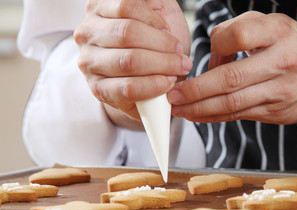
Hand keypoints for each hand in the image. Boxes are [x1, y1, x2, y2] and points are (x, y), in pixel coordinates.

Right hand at [74, 0, 192, 127]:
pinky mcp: (98, 89)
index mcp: (99, 8)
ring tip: (177, 69)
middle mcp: (88, 32)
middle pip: (127, 33)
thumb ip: (152, 3)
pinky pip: (128, 88)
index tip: (171, 33)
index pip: (126, 5)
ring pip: (127, 61)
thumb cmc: (154, 42)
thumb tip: (151, 5)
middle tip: (182, 57)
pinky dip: (153, 86)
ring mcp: (89, 61)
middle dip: (163, 46)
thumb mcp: (157, 12)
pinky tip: (167, 84)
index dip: (155, 20)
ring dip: (161, 66)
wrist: (148, 77)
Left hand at [168, 11, 296, 124]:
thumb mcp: (277, 26)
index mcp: (281, 32)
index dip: (215, 46)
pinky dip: (216, 116)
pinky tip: (199, 115)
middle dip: (196, 90)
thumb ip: (242, 31)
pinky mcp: (278, 113)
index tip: (204, 54)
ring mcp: (282, 91)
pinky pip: (240, 115)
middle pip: (231, 79)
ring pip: (233, 104)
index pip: (239, 36)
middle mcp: (283, 61)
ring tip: (179, 109)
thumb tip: (212, 59)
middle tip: (173, 95)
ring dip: (201, 109)